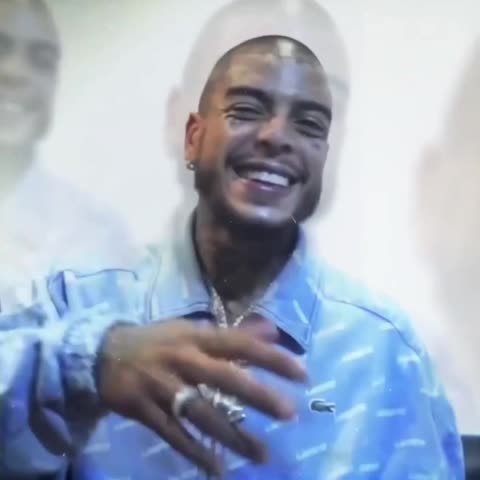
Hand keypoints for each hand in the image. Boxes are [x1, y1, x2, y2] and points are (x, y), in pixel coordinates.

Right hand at [96, 319, 305, 475]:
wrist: (104, 352)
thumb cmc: (158, 340)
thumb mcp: (193, 330)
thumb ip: (233, 333)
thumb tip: (270, 330)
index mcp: (197, 337)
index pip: (240, 345)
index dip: (271, 358)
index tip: (302, 374)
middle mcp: (183, 359)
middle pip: (224, 378)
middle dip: (258, 396)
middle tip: (289, 413)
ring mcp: (162, 385)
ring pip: (202, 413)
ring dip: (232, 435)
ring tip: (262, 455)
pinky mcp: (143, 409)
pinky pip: (173, 434)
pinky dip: (195, 452)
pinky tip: (217, 469)